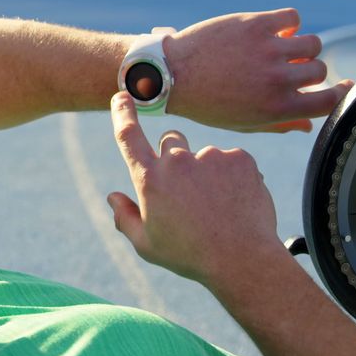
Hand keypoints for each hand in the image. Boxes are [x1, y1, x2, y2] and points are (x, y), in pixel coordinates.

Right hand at [106, 92, 285, 286]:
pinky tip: (236, 202)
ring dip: (207, 172)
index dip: (123, 113)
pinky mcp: (240, 158)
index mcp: (150, 179)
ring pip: (204, 155)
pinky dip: (233, 177)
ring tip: (218, 206)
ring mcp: (211, 156)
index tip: (122, 96)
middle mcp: (177, 161)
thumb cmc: (189, 256)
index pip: (128, 136)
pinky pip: (232, 160)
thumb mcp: (147, 245)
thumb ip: (125, 218)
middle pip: (170, 139)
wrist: (242, 260)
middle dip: (174, 155)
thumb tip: (113, 197)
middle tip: (187, 189)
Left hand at [163, 8, 352, 132]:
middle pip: (319, 69)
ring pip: (311, 43)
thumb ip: (280, 124)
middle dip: (309, 70)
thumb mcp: (243, 123)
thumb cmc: (207, 103)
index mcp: (277, 108)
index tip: (343, 84)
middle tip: (289, 69)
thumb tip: (309, 124)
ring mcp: (268, 50)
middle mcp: (277, 80)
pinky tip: (273, 30)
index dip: (340, 92)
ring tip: (282, 49)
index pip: (330, 100)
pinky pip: (292, 17)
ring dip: (301, 46)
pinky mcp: (256, 25)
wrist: (172, 76)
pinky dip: (288, 23)